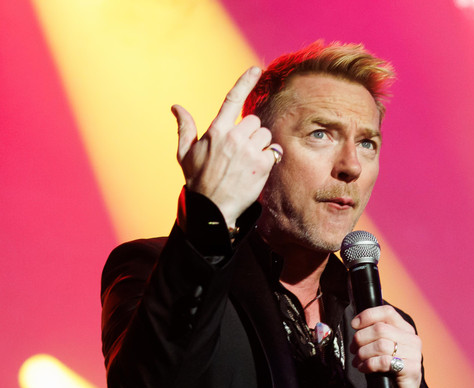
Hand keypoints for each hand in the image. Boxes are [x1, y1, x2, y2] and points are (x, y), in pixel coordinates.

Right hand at [171, 67, 281, 228]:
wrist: (212, 209)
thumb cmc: (197, 181)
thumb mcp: (185, 153)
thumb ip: (185, 128)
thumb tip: (176, 107)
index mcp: (216, 131)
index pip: (232, 99)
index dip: (245, 81)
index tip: (256, 69)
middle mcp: (234, 138)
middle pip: (253, 120)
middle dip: (250, 133)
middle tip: (240, 151)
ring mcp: (249, 151)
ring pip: (265, 135)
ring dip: (260, 145)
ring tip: (247, 161)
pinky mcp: (263, 165)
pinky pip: (273, 151)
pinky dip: (268, 159)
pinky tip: (255, 170)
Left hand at [351, 305, 421, 387]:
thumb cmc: (388, 371)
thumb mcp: (382, 349)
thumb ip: (375, 335)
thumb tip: (356, 324)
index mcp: (405, 330)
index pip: (387, 312)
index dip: (367, 315)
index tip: (354, 324)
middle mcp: (412, 339)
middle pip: (380, 329)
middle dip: (360, 339)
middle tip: (353, 349)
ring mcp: (414, 354)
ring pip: (380, 344)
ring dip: (363, 353)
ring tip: (358, 361)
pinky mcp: (411, 369)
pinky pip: (384, 361)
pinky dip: (369, 364)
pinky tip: (364, 368)